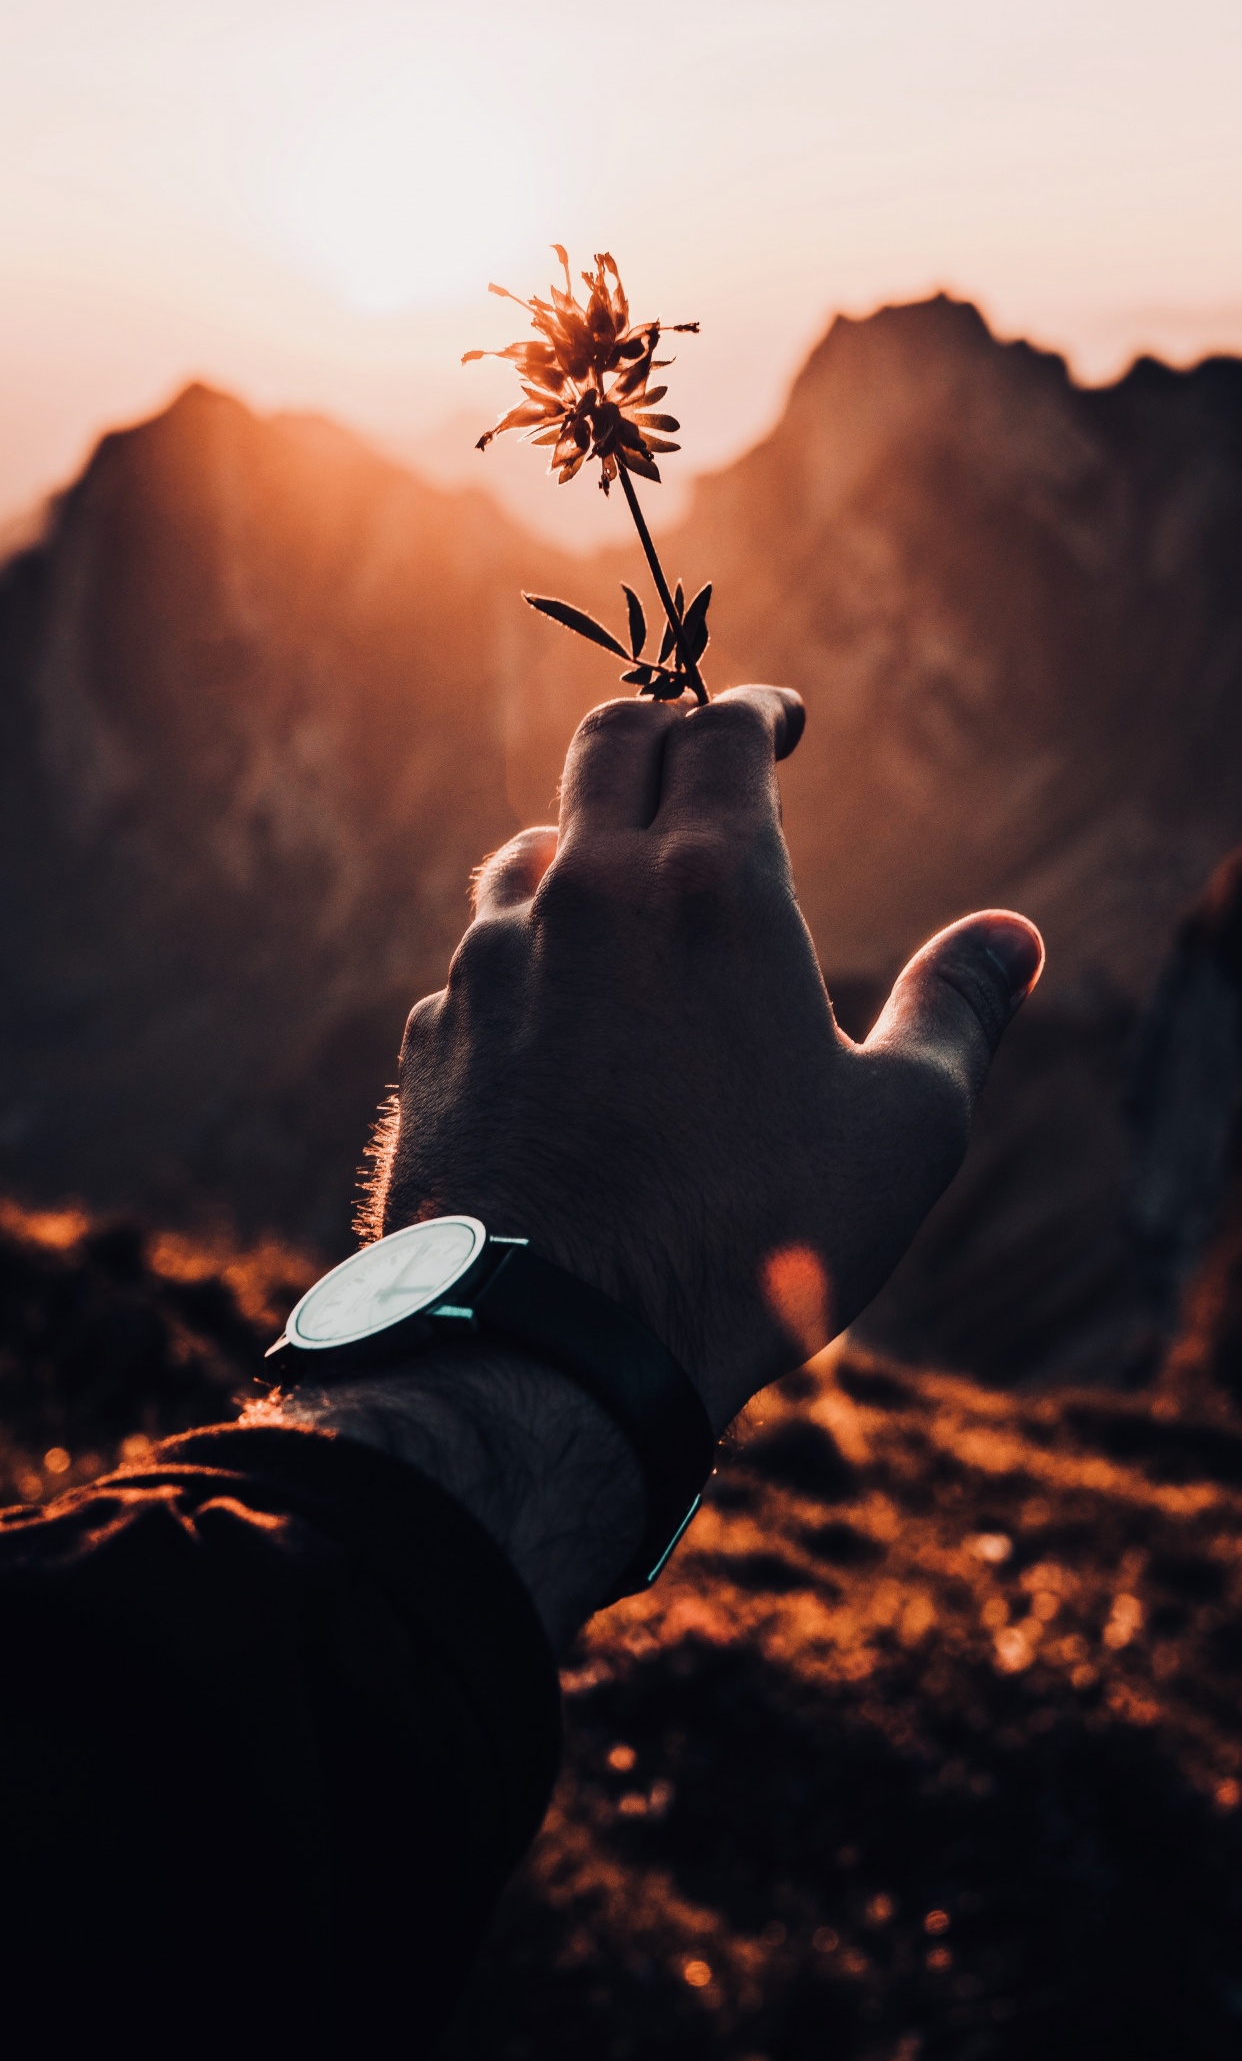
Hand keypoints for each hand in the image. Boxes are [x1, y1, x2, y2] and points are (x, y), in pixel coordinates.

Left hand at [379, 688, 1042, 1432]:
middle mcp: (585, 896)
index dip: (755, 710)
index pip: (720, 730)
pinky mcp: (433, 1036)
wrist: (551, 1350)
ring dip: (584, 847)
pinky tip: (560, 1020)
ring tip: (625, 891)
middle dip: (660, 728)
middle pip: (609, 744)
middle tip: (697, 750)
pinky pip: (481, 961)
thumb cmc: (751, 1239)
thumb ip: (956, 1013)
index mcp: (710, 888)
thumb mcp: (901, 1131)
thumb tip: (1012, 938)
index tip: (778, 722)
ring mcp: (490, 962)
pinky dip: (529, 960)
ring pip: (531, 850)